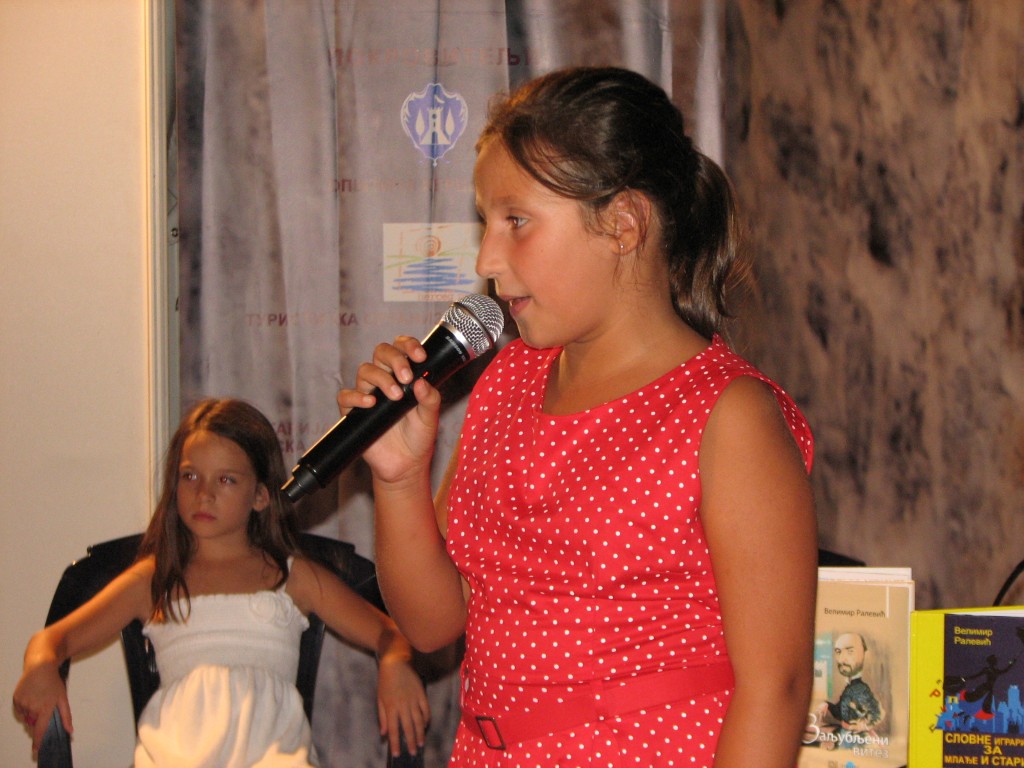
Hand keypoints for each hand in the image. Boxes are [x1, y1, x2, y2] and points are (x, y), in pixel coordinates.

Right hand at [12, 660, 71, 759]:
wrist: (40, 667)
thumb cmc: (53, 682)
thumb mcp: (63, 698)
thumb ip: (66, 716)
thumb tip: (70, 731)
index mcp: (45, 708)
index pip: (40, 729)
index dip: (38, 741)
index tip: (36, 750)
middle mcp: (32, 708)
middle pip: (33, 723)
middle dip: (37, 719)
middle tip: (43, 705)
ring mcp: (22, 703)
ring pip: (26, 716)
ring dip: (31, 712)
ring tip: (38, 698)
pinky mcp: (16, 699)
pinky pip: (19, 709)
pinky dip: (24, 707)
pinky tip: (31, 696)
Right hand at [336, 336, 441, 483]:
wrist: (406, 465)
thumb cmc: (419, 437)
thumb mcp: (430, 417)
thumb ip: (430, 398)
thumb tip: (421, 381)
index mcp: (404, 374)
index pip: (401, 347)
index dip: (409, 345)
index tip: (420, 357)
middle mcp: (385, 379)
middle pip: (381, 352)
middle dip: (395, 359)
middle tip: (406, 377)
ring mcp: (368, 393)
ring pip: (365, 370)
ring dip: (381, 378)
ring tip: (396, 396)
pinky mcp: (354, 412)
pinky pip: (346, 396)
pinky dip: (356, 396)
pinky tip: (371, 403)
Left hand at [376, 655, 429, 756]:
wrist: (395, 662)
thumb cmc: (385, 681)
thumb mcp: (379, 699)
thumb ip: (382, 717)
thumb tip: (383, 733)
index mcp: (391, 707)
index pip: (393, 730)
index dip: (396, 743)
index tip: (398, 754)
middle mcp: (403, 706)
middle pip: (408, 728)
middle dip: (410, 742)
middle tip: (413, 752)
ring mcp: (413, 699)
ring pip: (419, 720)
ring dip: (420, 733)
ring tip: (421, 743)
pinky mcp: (421, 693)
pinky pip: (426, 709)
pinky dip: (426, 719)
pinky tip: (425, 725)